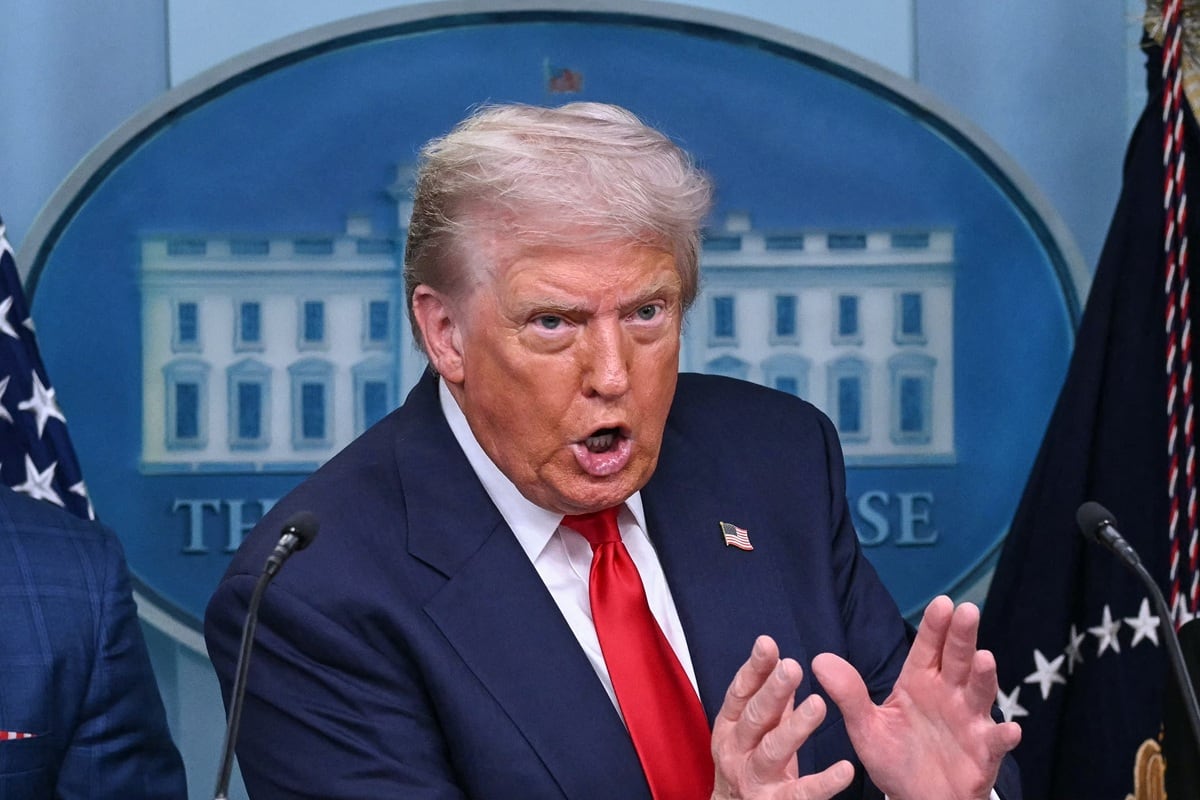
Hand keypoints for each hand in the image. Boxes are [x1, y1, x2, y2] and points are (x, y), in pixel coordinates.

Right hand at [710, 635, 854, 799]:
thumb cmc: (750, 766)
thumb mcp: (755, 731)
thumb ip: (773, 703)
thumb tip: (784, 663)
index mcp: (730, 727)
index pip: (741, 693)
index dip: (754, 668)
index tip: (768, 644)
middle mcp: (736, 751)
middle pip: (755, 717)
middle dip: (773, 691)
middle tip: (792, 667)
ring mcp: (754, 779)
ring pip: (773, 751)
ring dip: (795, 727)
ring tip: (818, 704)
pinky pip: (801, 794)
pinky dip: (824, 782)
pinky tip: (845, 769)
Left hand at [811, 596, 1020, 799]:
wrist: (917, 798)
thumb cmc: (895, 756)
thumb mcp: (866, 726)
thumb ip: (848, 694)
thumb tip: (818, 660)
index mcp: (919, 682)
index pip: (927, 648)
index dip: (935, 626)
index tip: (941, 602)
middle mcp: (948, 695)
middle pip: (957, 659)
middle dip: (962, 636)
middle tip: (967, 610)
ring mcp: (969, 721)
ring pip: (979, 693)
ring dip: (984, 676)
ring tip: (985, 658)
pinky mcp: (983, 753)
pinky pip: (994, 743)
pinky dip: (1003, 736)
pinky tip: (1009, 729)